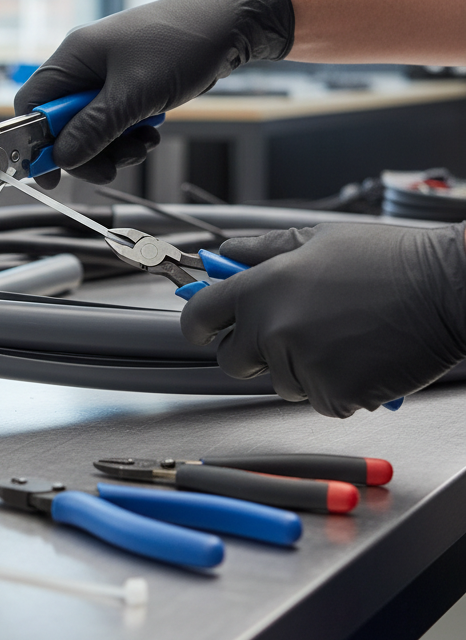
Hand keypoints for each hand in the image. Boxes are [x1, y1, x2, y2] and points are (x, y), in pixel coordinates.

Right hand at [14, 0, 293, 185]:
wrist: (232, 24)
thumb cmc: (182, 45)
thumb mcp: (133, 95)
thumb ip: (93, 129)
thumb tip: (61, 158)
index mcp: (73, 57)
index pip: (33, 105)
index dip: (37, 143)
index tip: (50, 175)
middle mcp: (84, 65)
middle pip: (63, 124)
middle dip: (87, 150)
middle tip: (111, 167)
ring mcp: (108, 74)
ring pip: (92, 127)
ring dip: (113, 146)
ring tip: (142, 144)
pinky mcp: (129, 83)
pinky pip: (115, 120)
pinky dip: (130, 135)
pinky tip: (151, 132)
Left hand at [180, 222, 465, 417]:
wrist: (450, 289)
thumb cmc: (390, 260)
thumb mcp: (319, 239)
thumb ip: (263, 251)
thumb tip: (224, 255)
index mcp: (261, 288)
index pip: (199, 316)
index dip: (198, 325)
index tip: (204, 329)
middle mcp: (272, 328)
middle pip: (232, 360)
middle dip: (253, 353)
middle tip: (292, 334)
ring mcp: (300, 364)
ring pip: (280, 382)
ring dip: (302, 369)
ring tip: (344, 336)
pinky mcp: (333, 394)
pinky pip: (319, 400)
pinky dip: (338, 388)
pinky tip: (363, 357)